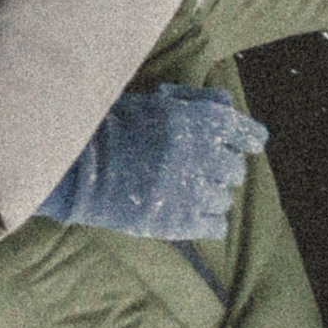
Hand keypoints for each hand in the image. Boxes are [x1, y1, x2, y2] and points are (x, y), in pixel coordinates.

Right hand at [33, 86, 267, 242]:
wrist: (79, 165)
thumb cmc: (113, 126)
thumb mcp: (154, 101)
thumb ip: (195, 102)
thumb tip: (229, 106)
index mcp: (196, 120)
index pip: (245, 132)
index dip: (248, 138)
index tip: (248, 143)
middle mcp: (201, 155)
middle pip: (234, 169)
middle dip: (221, 168)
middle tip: (199, 167)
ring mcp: (191, 191)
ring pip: (224, 198)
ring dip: (211, 194)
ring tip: (187, 190)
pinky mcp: (179, 221)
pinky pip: (216, 225)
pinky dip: (207, 219)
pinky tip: (190, 212)